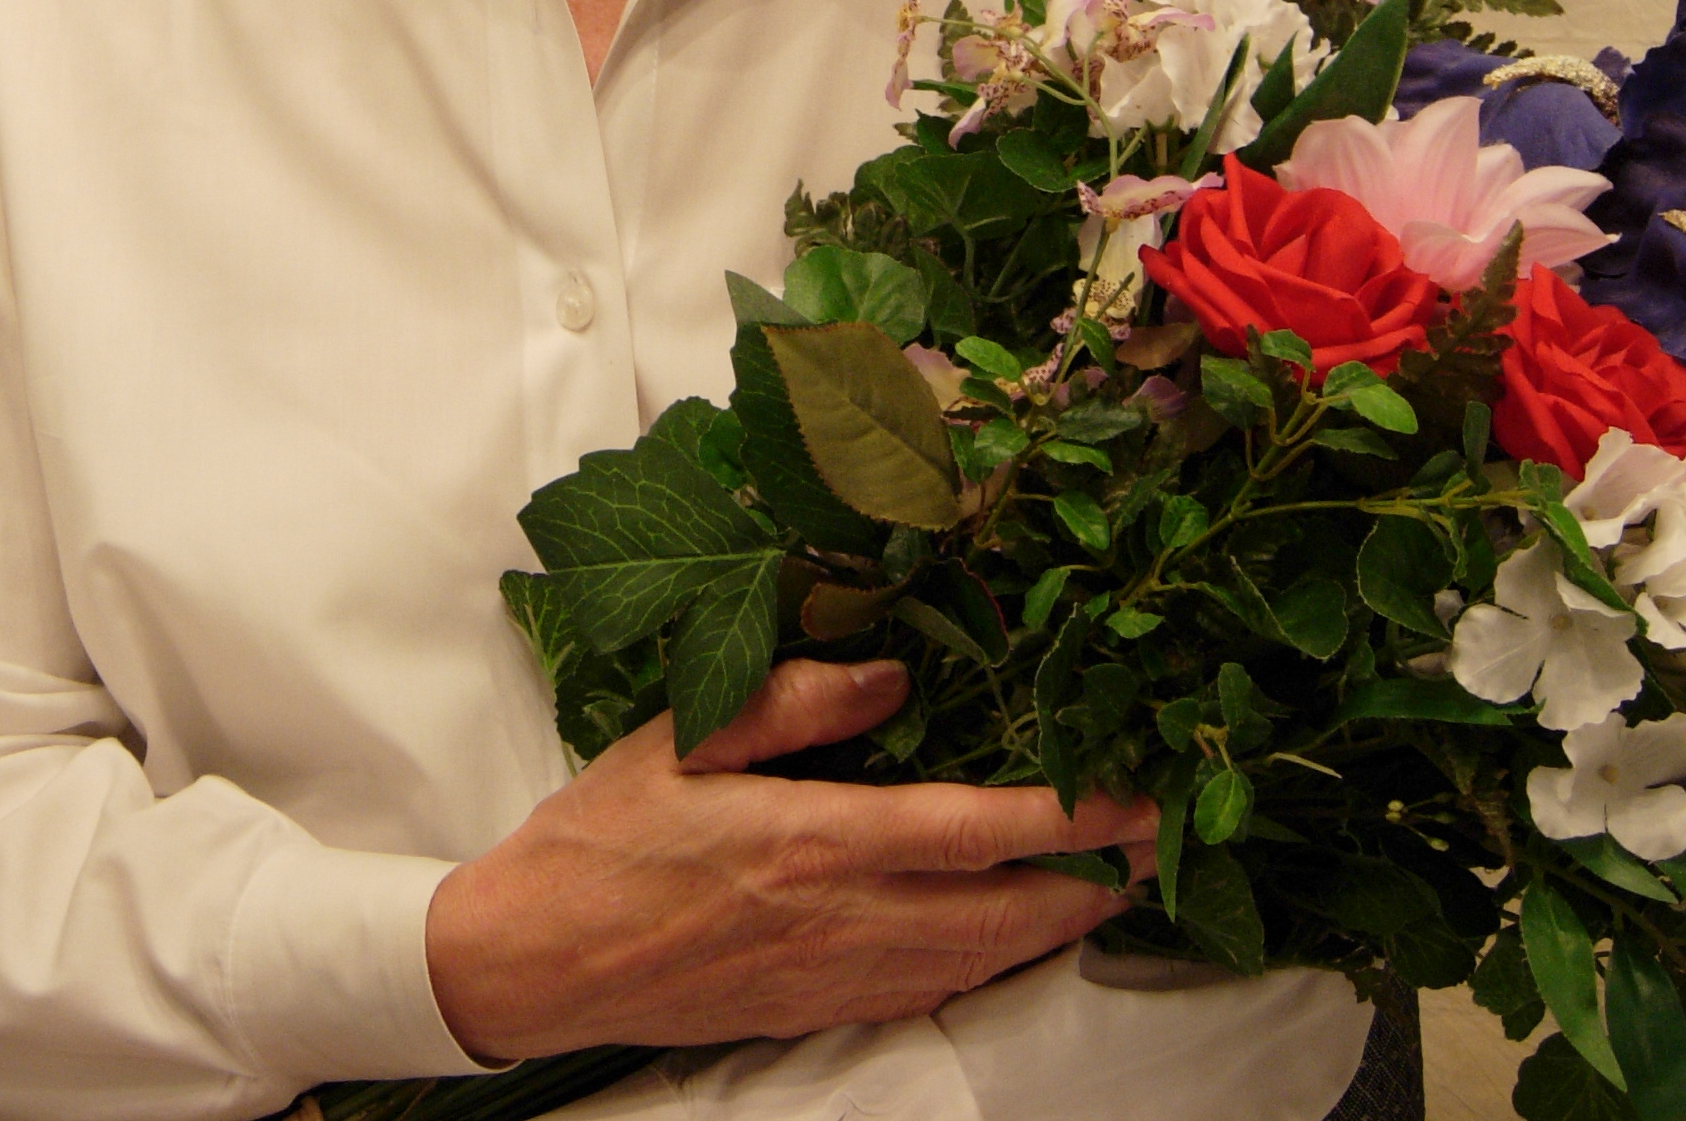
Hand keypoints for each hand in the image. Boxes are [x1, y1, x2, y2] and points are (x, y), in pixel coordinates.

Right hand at [424, 659, 1153, 1060]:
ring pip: (973, 963)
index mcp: (809, 841)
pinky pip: (923, 994)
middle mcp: (837, 920)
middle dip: (1087, 885)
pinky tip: (995, 940)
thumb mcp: (682, 739)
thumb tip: (890, 674)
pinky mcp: (811, 1012)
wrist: (535, 962)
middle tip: (1150, 850)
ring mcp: (829, 977)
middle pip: (1000, 915)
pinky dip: (980, 965)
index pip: (968, 832)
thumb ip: (791, 701)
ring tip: (1098, 889)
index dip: (1063, 819)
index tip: (1129, 799)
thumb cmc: (600, 840)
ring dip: (1046, 930)